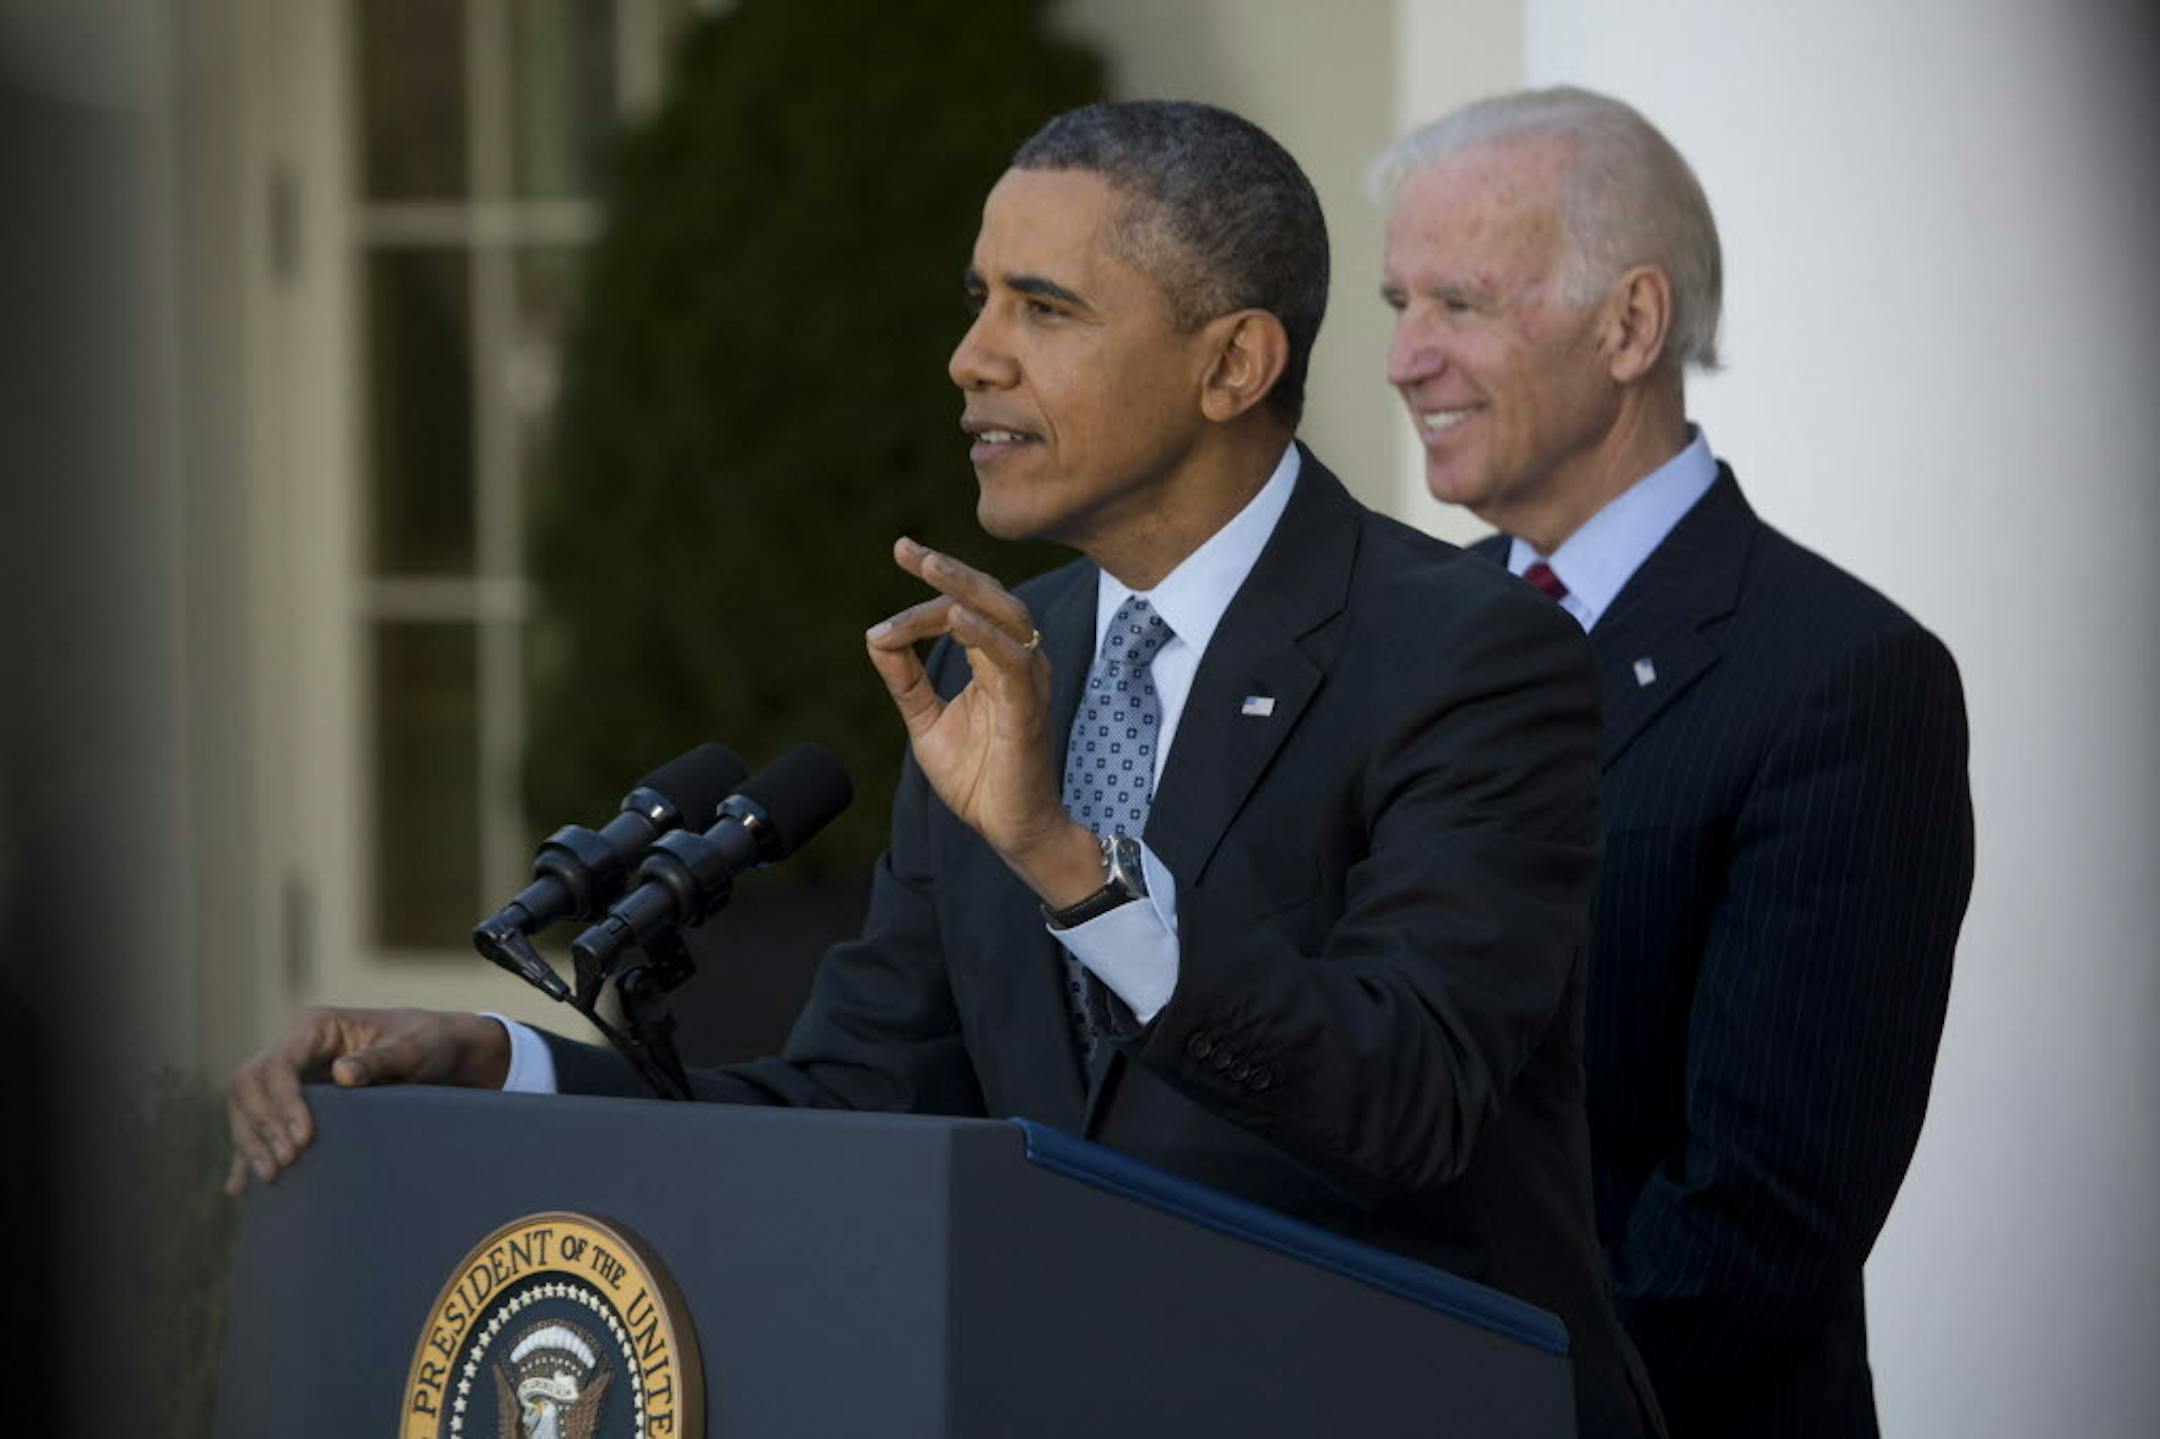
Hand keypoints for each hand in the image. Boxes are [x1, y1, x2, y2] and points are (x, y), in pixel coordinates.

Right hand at [224, 1006, 508, 1195]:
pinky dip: (249, 1153)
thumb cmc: (427, 1043)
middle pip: (251, 1086)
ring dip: (251, 1142)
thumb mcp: (413, 1047)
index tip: (302, 1138)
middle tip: (286, 1163)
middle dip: (261, 1126)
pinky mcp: (293, 1100)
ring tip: (271, 1177)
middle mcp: (293, 1048)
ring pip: (246, 1107)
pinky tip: (241, 1187)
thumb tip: (341, 1074)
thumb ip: (380, 1058)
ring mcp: (290, 1074)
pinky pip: (258, 1126)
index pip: (278, 1064)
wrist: (437, 1050)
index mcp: (315, 1026)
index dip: (283, 1101)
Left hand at [865, 537, 1101, 904]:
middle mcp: (1016, 664)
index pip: (964, 608)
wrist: (1011, 831)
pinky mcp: (1028, 710)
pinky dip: (985, 636)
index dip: (929, 588)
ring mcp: (1027, 685)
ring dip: (966, 589)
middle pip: (990, 599)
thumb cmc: (979, 779)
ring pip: (1005, 617)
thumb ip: (905, 680)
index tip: (899, 556)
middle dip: (949, 571)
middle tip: (909, 550)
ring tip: (929, 566)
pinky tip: (956, 620)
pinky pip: (1013, 662)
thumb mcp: (926, 722)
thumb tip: (875, 637)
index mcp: (994, 664)